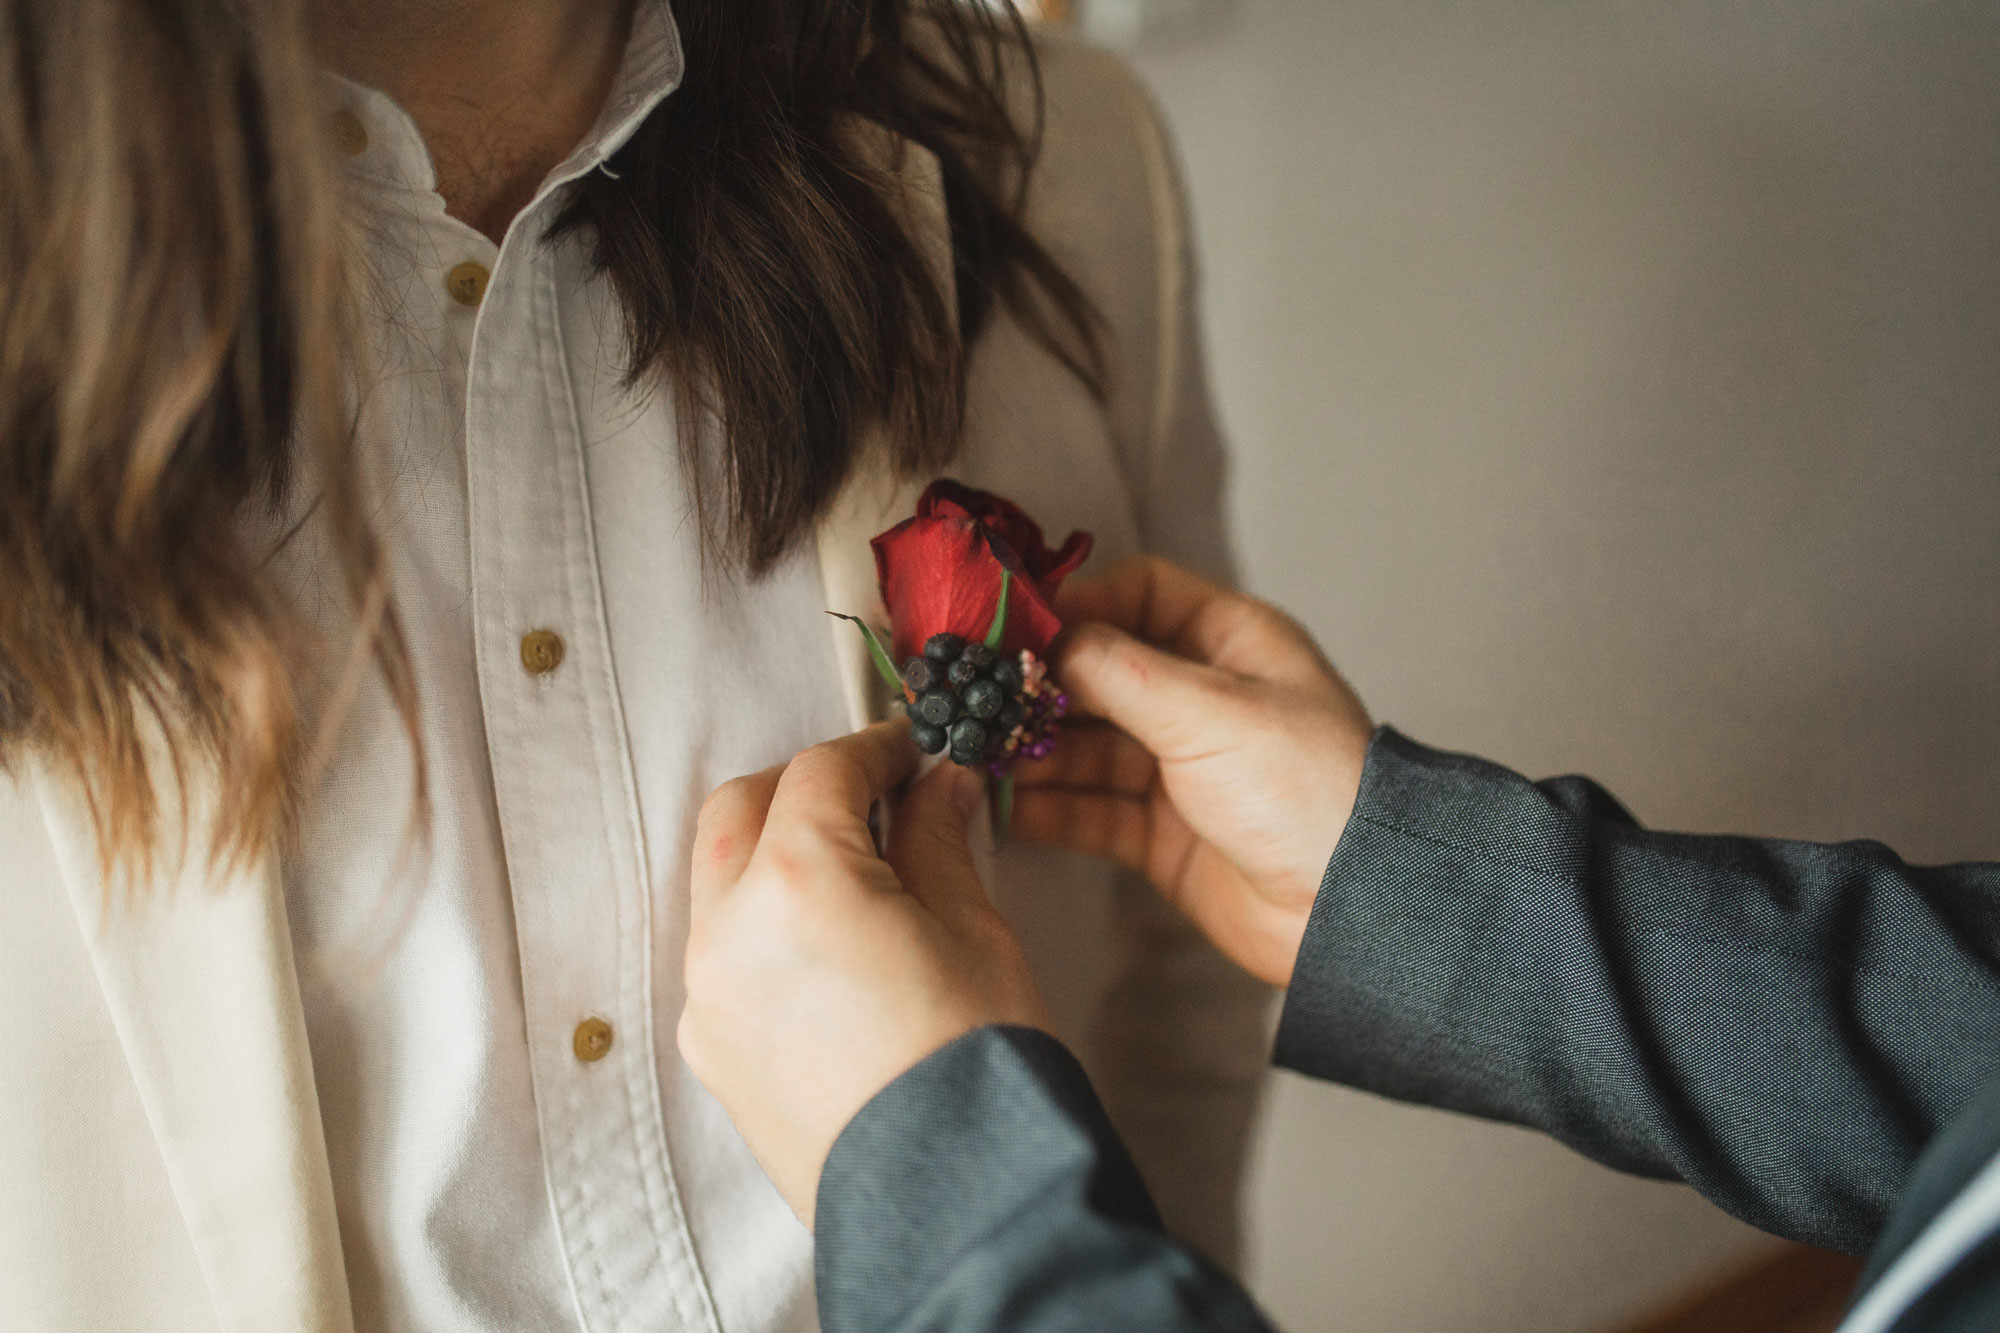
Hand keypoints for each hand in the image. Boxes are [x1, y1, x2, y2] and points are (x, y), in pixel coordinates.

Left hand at [680, 720, 1050, 1228]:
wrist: (955, 1201)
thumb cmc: (978, 1061)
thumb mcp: (971, 927)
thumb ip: (936, 840)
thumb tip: (935, 785)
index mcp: (795, 883)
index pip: (819, 772)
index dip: (873, 750)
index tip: (912, 752)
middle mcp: (726, 934)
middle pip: (739, 810)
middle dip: (801, 786)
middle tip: (874, 796)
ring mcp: (708, 999)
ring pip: (717, 882)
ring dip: (773, 852)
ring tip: (856, 869)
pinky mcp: (712, 1054)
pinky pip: (721, 955)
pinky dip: (761, 922)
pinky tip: (830, 940)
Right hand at [1014, 557, 1373, 987]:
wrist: (1354, 908)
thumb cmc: (1312, 791)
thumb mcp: (1211, 712)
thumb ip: (1119, 672)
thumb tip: (1047, 639)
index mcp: (1232, 644)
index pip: (1139, 594)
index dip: (1076, 605)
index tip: (1015, 625)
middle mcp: (1203, 699)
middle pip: (1100, 673)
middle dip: (1038, 687)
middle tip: (976, 696)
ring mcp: (1181, 768)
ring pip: (1086, 746)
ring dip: (1032, 750)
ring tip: (976, 756)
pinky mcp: (1163, 834)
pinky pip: (1090, 811)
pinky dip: (1046, 808)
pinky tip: (1002, 808)